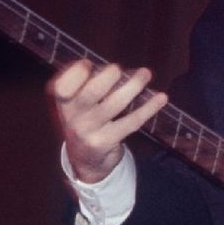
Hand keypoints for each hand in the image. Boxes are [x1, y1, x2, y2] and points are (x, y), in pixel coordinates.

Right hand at [47, 60, 166, 182]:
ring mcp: (89, 132)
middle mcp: (73, 118)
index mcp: (65, 103)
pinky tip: (162, 98)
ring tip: (146, 74)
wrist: (86, 160)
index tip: (87, 64)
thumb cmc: (87, 120)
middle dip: (107, 78)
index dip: (74, 74)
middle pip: (89, 94)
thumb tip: (119, 68)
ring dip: (133, 87)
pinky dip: (148, 108)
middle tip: (118, 68)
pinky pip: (131, 122)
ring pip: (114, 105)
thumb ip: (91, 83)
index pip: (62, 88)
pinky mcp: (106, 142)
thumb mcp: (79, 104)